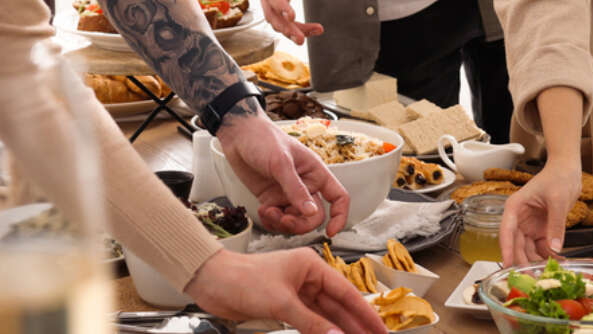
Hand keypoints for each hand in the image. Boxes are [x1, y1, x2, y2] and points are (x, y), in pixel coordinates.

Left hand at [186, 248, 387, 333]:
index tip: (381, 330)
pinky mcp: (284, 306)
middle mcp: (307, 277)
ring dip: (340, 330)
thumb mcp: (281, 302)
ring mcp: (296, 293)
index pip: (346, 292)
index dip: (366, 313)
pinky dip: (321, 331)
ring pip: (326, 316)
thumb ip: (312, 322)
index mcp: (311, 266)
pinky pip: (310, 321)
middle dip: (356, 325)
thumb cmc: (243, 279)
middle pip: (339, 305)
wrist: (212, 283)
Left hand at [217, 115, 351, 235]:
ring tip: (268, 212)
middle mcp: (305, 185)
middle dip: (300, 223)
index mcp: (315, 173)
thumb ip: (296, 189)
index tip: (331, 232)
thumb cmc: (263, 138)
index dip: (339, 216)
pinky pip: (277, 219)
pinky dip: (271, 221)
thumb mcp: (281, 163)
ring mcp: (287, 194)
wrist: (238, 135)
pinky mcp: (271, 198)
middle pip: (314, 216)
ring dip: (282, 223)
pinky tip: (263, 211)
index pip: (338, 197)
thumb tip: (310, 212)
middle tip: (284, 220)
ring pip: (294, 221)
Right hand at [253, 0, 325, 43]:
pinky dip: (296, 26)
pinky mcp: (276, 2)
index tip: (292, 16)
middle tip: (301, 39)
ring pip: (275, 19)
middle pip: (270, 11)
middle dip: (285, 27)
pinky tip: (314, 28)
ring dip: (291, 30)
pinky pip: (282, 18)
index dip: (279, 4)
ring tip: (315, 31)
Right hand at [499, 161, 579, 265]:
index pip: (506, 232)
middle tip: (531, 277)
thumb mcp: (557, 200)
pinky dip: (548, 256)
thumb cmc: (558, 177)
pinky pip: (541, 248)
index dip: (506, 249)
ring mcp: (530, 226)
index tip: (507, 265)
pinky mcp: (541, 230)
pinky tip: (558, 262)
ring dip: (536, 261)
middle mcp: (519, 219)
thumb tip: (555, 248)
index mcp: (515, 208)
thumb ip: (556, 225)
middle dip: (523, 261)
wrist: (568, 170)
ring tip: (547, 273)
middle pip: (516, 245)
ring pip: (528, 250)